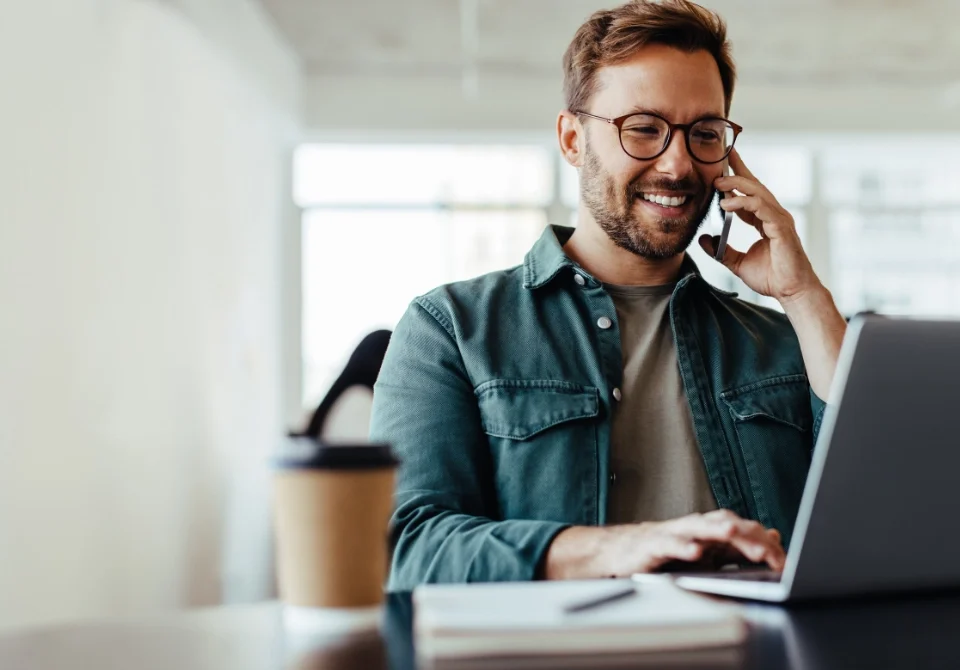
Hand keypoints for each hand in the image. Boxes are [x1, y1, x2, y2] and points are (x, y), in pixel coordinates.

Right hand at [543, 509, 785, 578]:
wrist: (623, 552)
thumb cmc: (667, 552)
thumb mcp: (708, 553)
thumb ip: (739, 546)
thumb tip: (773, 537)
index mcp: (711, 529)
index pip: (744, 531)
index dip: (764, 545)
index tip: (784, 563)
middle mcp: (696, 526)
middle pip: (726, 525)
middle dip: (747, 537)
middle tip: (769, 552)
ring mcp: (674, 533)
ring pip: (699, 528)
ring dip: (716, 530)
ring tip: (732, 534)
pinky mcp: (653, 544)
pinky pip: (669, 544)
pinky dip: (682, 547)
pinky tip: (694, 553)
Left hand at [698, 148, 821, 303]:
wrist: (791, 292)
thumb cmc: (772, 278)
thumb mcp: (737, 262)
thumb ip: (721, 250)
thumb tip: (703, 239)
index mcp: (764, 220)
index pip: (749, 193)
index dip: (736, 178)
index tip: (721, 166)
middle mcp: (773, 215)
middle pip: (754, 186)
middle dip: (737, 171)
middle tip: (718, 164)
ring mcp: (779, 220)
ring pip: (757, 192)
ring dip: (736, 185)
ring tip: (718, 184)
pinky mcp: (781, 227)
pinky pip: (761, 207)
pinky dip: (744, 202)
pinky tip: (727, 204)